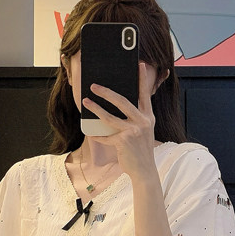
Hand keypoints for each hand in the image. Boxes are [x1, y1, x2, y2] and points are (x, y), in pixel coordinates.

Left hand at [83, 62, 160, 178]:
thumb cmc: (140, 150)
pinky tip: (90, 133)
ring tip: (86, 102)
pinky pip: (106, 136)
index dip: (141, 79)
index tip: (138, 65)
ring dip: (96, 108)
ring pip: (110, 117)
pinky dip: (98, 135)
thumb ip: (134, 119)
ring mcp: (133, 131)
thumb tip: (115, 107)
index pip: (144, 94)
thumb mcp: (143, 132)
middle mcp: (142, 122)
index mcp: (148, 117)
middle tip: (94, 86)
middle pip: (122, 101)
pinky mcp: (123, 141)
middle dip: (106, 92)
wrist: (144, 170)